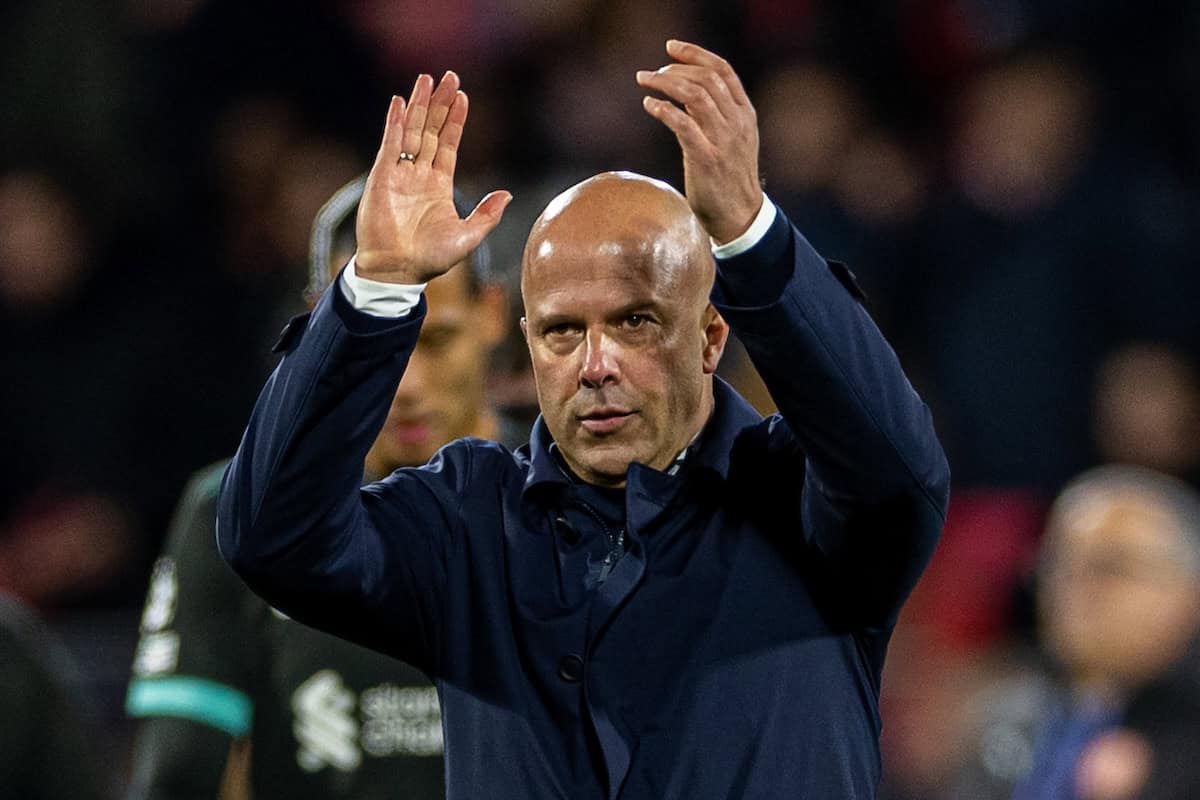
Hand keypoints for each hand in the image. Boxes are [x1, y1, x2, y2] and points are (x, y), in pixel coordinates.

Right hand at [355, 71, 511, 283]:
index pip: (448, 144)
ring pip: (411, 132)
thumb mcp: (468, 237)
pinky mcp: (382, 178)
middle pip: (431, 130)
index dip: (455, 121)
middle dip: (439, 104)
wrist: (398, 272)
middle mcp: (419, 175)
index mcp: (439, 185)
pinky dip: (394, 124)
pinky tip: (400, 102)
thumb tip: (508, 194)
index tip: (463, 97)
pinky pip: (390, 145)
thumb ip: (487, 215)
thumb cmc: (431, 259)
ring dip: (418, 105)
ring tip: (426, 79)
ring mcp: (399, 175)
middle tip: (449, 76)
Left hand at [637, 40, 761, 243]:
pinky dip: (663, 110)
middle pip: (706, 79)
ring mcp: (723, 140)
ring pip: (694, 95)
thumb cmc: (730, 178)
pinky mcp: (706, 158)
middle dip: (675, 69)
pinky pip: (682, 124)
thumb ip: (719, 116)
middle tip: (651, 73)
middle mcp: (737, 122)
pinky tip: (649, 106)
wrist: (740, 216)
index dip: (696, 54)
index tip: (672, 47)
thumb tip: (687, 94)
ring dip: (665, 83)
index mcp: (745, 114)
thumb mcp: (734, 140)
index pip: (723, 71)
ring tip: (645, 81)